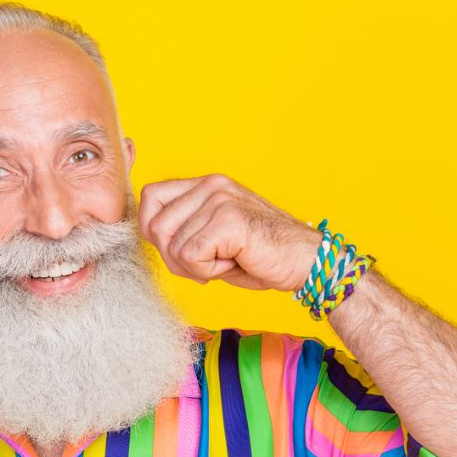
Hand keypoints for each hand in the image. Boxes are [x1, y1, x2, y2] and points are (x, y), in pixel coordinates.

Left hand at [138, 174, 321, 292]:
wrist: (305, 262)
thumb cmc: (261, 255)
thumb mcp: (214, 237)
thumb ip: (184, 230)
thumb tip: (151, 237)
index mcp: (206, 185)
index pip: (151, 197)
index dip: (154, 232)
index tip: (179, 252)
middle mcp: (211, 186)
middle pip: (154, 225)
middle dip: (172, 258)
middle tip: (204, 267)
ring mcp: (219, 200)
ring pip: (171, 244)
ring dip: (194, 267)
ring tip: (225, 262)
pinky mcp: (228, 220)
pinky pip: (190, 256)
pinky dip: (207, 271)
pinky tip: (233, 263)